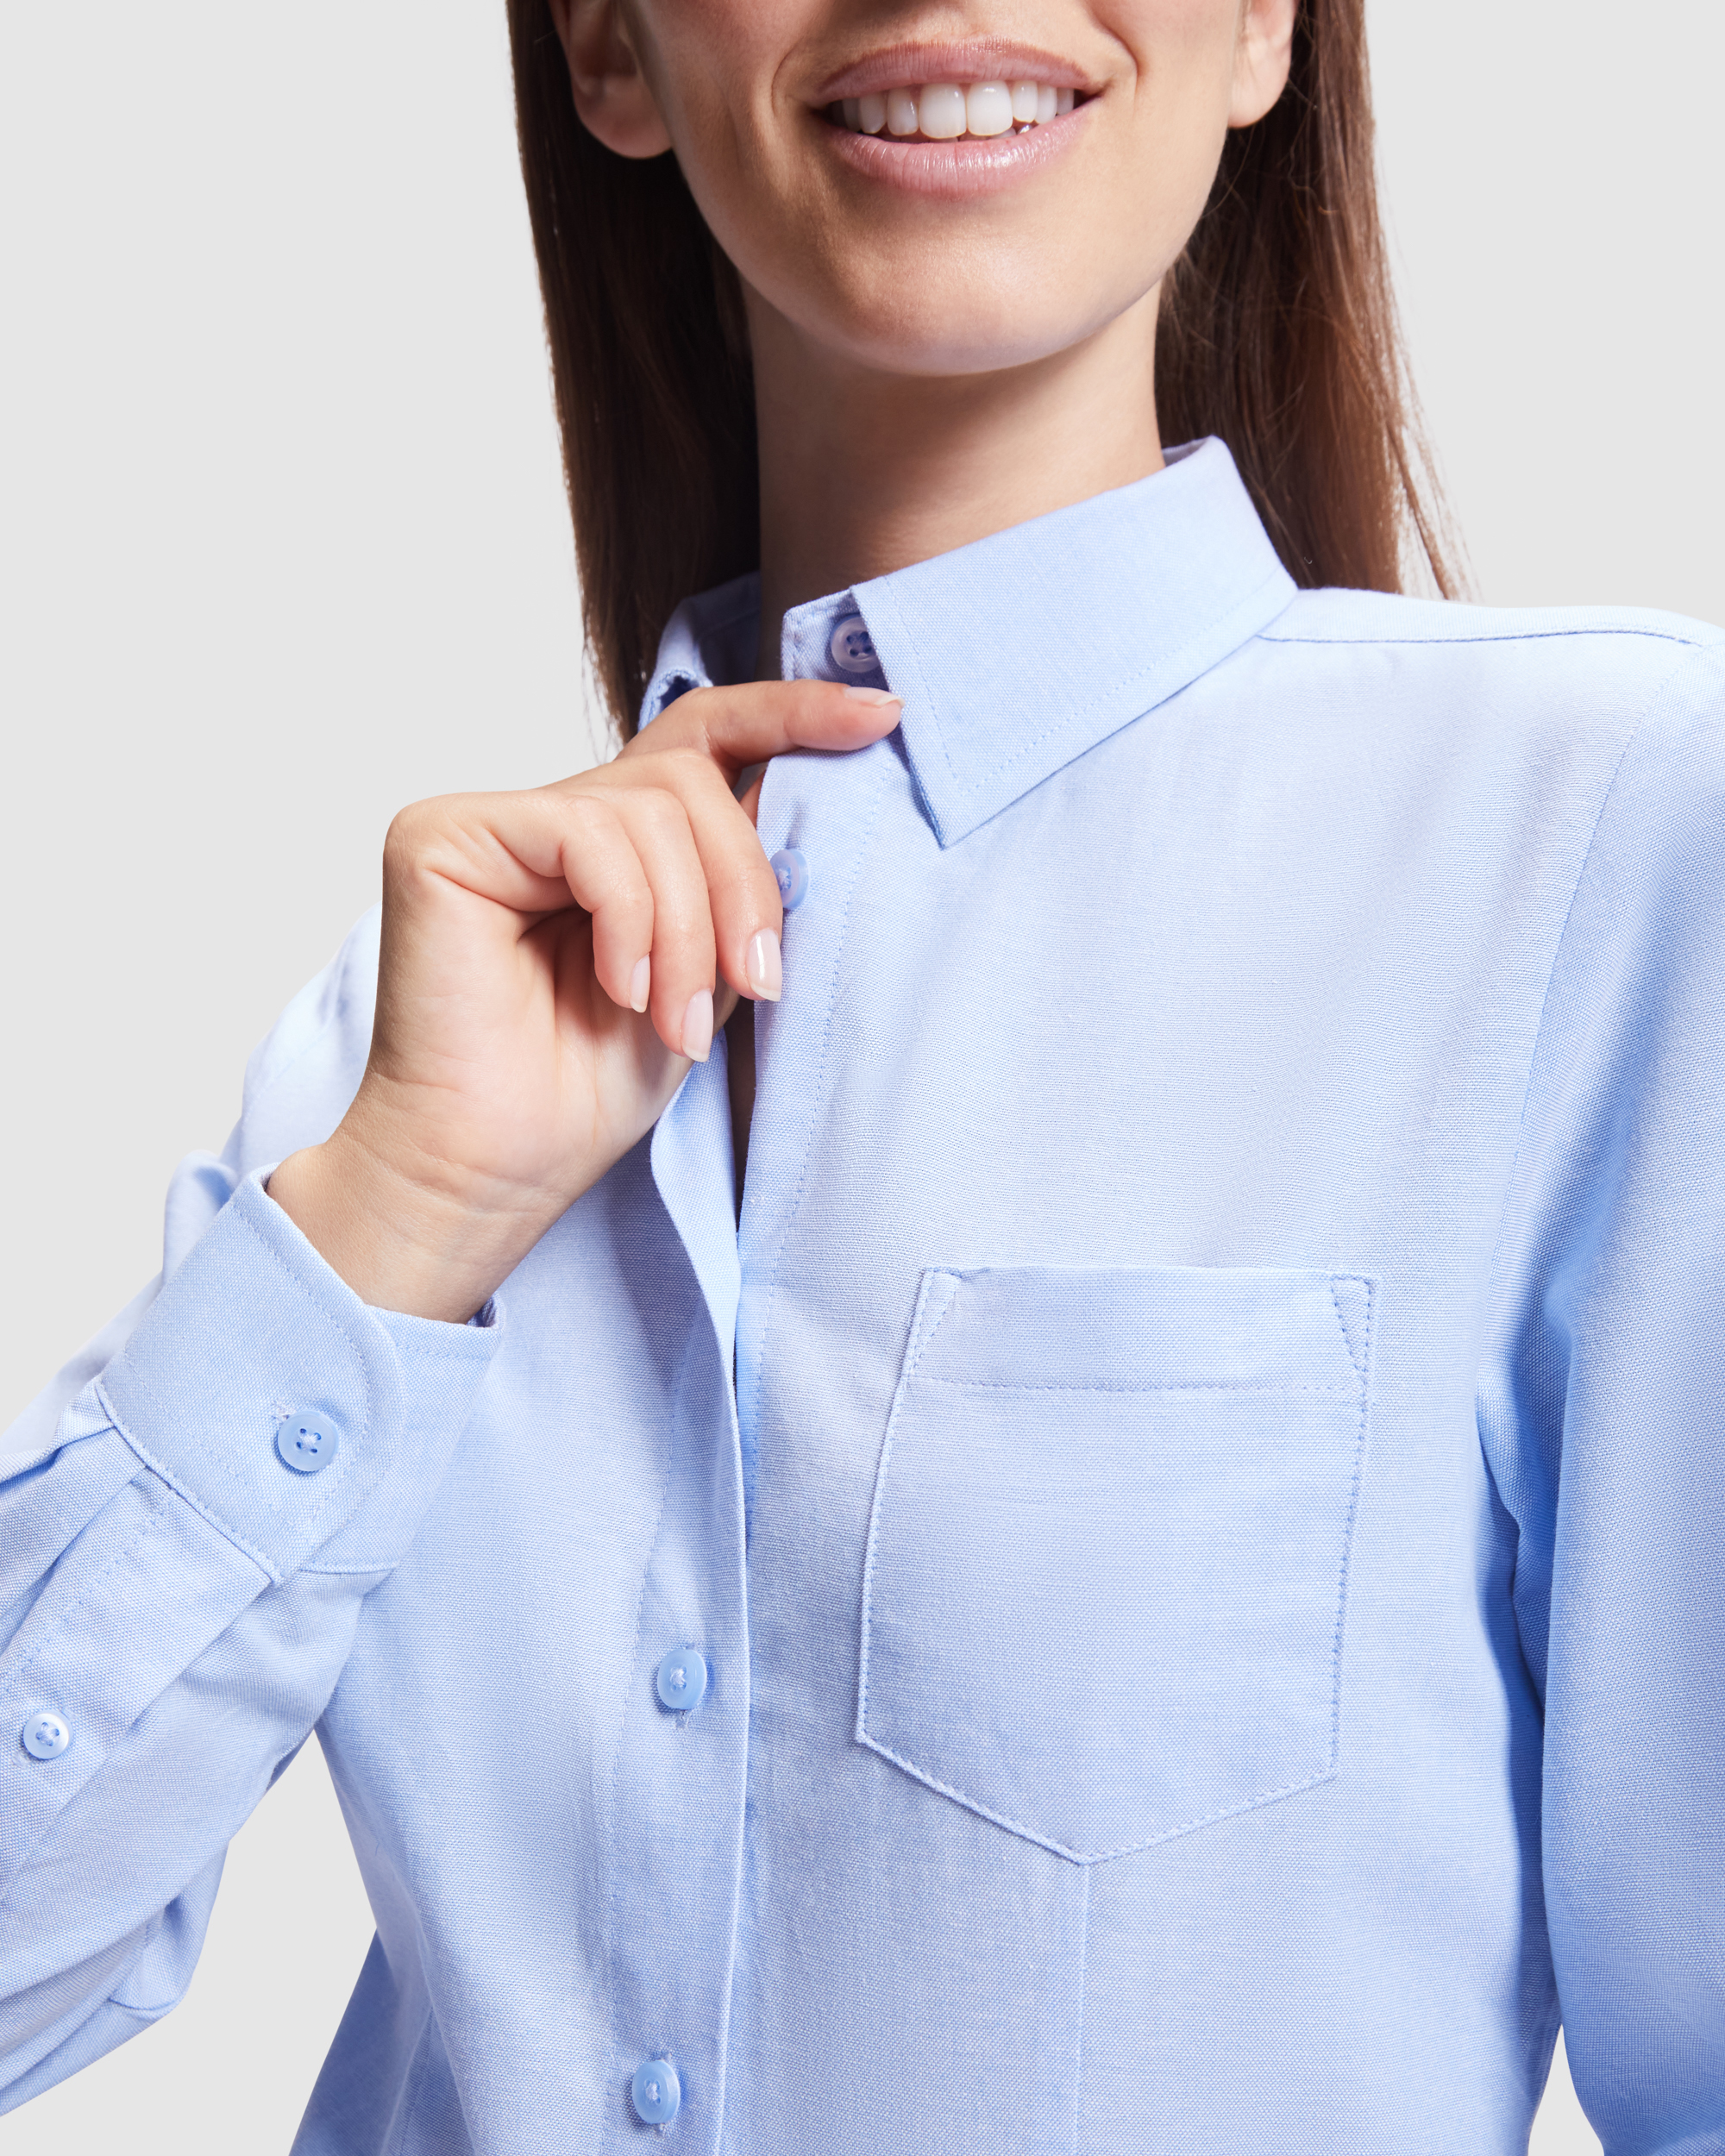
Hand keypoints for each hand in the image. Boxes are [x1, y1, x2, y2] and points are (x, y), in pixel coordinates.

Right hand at [268, 681, 900, 1319]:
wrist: (493, 1173)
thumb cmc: (585, 1091)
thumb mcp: (710, 974)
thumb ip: (743, 883)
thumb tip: (803, 787)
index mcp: (617, 841)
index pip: (705, 738)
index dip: (792, 715)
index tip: (881, 716)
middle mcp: (556, 815)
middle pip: (691, 780)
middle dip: (745, 885)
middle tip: (756, 985)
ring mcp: (498, 821)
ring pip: (649, 810)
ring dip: (689, 927)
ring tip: (675, 1020)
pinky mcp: (445, 835)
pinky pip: (588, 834)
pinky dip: (629, 920)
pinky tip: (621, 992)